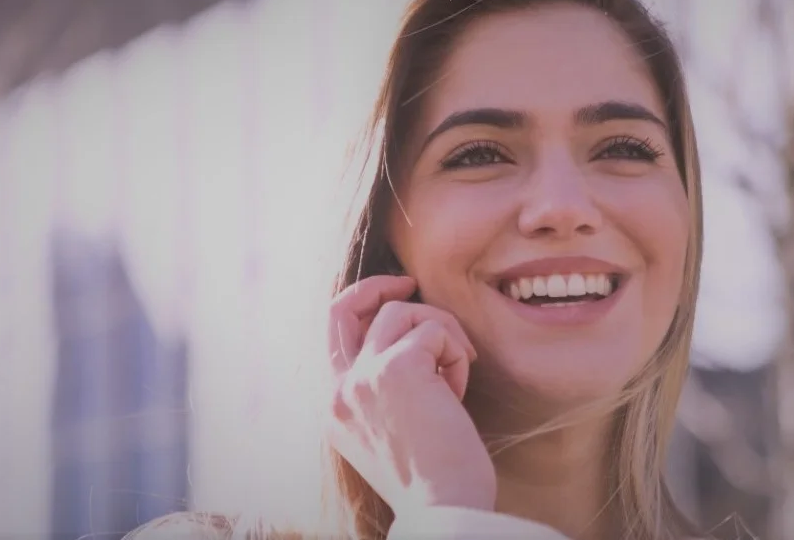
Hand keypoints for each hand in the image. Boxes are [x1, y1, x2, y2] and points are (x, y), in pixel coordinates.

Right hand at [326, 275, 496, 512]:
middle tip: (411, 283)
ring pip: (402, 313)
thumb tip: (414, 345)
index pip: (333, 336)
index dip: (362, 306)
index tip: (396, 298)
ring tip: (457, 372)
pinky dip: (456, 353)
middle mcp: (340, 390)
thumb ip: (386, 391)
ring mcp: (364, 377)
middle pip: (344, 307)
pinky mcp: (398, 368)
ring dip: (440, 333)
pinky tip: (459, 392)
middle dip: (378, 286)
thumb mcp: (394, 432)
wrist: (443, 509)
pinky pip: (435, 330)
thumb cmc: (435, 480)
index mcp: (336, 409)